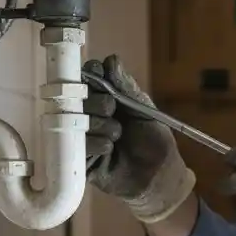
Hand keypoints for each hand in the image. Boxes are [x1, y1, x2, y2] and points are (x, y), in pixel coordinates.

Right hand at [82, 54, 194, 222]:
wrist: (160, 176)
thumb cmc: (154, 140)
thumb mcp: (144, 109)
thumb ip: (126, 86)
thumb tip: (111, 60)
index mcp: (104, 98)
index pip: (86, 77)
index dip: (90, 74)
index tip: (98, 76)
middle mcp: (89, 114)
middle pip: (76, 96)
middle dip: (95, 100)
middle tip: (111, 109)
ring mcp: (82, 136)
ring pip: (75, 119)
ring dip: (98, 123)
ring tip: (117, 133)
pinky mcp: (80, 159)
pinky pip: (77, 145)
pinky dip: (95, 143)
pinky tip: (110, 148)